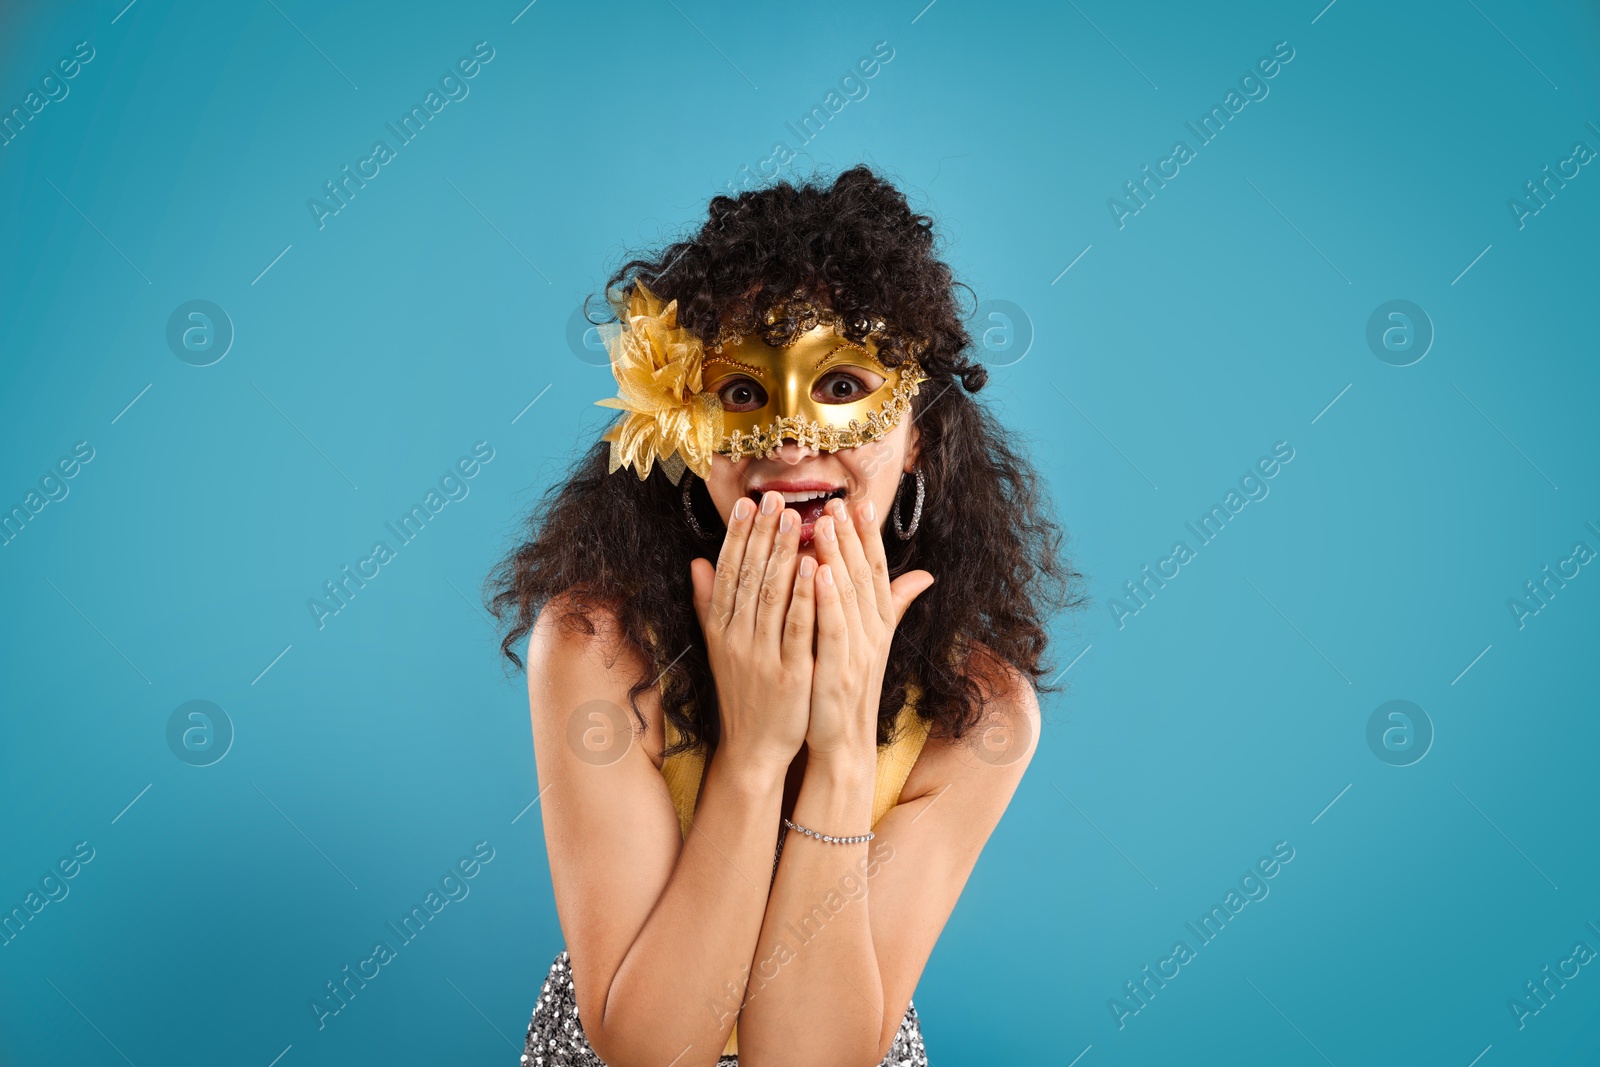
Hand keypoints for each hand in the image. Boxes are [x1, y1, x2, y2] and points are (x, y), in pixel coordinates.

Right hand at [690, 491, 817, 774]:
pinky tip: (813, 566)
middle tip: (774, 498)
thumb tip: (697, 561)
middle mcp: (736, 638)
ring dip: (782, 553)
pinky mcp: (788, 674)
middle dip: (761, 534)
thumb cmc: (744, 692)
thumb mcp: (720, 647)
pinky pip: (796, 628)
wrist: (755, 747)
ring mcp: (761, 656)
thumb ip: (710, 604)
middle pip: (748, 576)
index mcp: (721, 629)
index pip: (728, 573)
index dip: (737, 537)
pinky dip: (803, 595)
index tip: (748, 504)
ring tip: (795, 518)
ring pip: (770, 595)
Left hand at [806, 496, 934, 766]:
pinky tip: (816, 571)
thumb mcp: (872, 644)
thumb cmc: (847, 691)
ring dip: (839, 556)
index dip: (869, 538)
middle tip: (839, 501)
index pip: (876, 573)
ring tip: (827, 522)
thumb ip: (893, 606)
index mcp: (878, 626)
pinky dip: (826, 598)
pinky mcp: (838, 671)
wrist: (841, 745)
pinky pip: (833, 627)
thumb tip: (925, 575)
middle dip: (853, 536)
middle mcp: (873, 634)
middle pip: (865, 576)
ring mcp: (858, 652)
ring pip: (849, 595)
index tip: (859, 504)